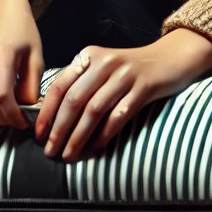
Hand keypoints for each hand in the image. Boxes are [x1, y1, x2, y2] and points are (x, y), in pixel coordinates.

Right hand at [0, 0, 41, 129]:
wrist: (0, 15)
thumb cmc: (23, 34)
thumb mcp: (36, 56)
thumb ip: (32, 85)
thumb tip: (28, 112)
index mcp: (0, 54)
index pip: (1, 96)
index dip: (13, 115)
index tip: (24, 123)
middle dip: (3, 120)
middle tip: (18, 120)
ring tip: (10, 112)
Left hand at [36, 29, 211, 160]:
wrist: (173, 57)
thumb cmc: (133, 69)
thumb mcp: (104, 68)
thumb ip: (82, 85)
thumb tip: (55, 119)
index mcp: (89, 56)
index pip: (59, 87)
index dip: (47, 113)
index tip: (39, 135)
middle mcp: (105, 63)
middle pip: (74, 101)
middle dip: (59, 130)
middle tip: (51, 152)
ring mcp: (126, 74)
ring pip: (94, 110)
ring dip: (79, 137)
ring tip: (70, 155)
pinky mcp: (144, 87)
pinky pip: (119, 115)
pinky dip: (105, 134)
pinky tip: (97, 147)